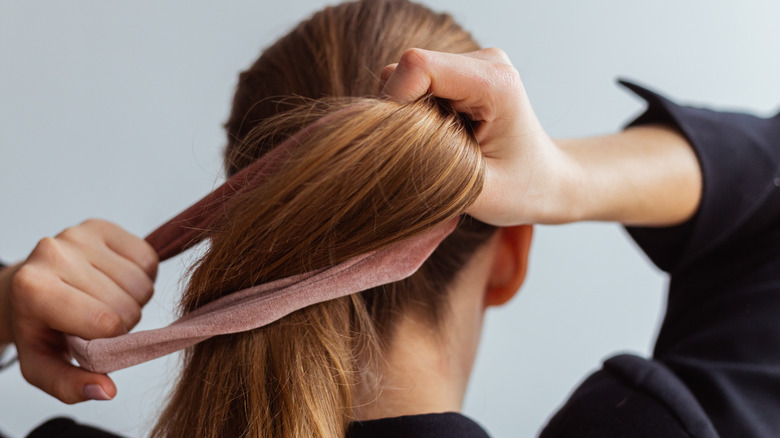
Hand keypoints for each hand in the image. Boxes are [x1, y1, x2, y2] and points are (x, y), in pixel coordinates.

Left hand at [0, 219, 157, 402]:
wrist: (27, 290)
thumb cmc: (40, 329)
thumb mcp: (43, 367)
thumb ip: (70, 385)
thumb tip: (107, 390)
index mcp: (33, 289)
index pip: (107, 323)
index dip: (110, 341)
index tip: (91, 340)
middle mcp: (53, 252)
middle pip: (127, 303)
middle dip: (123, 321)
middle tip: (98, 322)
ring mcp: (78, 234)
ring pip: (141, 282)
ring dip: (134, 299)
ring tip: (107, 301)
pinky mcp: (100, 226)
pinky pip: (148, 257)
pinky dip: (142, 276)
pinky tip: (117, 282)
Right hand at [380, 48, 700, 226]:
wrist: (547, 181)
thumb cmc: (522, 189)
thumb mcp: (475, 190)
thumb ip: (428, 167)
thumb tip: (381, 148)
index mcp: (495, 83)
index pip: (417, 66)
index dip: (396, 102)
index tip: (405, 145)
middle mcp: (484, 61)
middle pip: (406, 72)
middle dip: (401, 116)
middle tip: (429, 154)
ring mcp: (471, 64)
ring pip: (404, 79)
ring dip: (408, 118)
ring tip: (440, 147)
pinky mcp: (458, 74)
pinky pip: (412, 87)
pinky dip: (414, 117)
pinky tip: (441, 138)